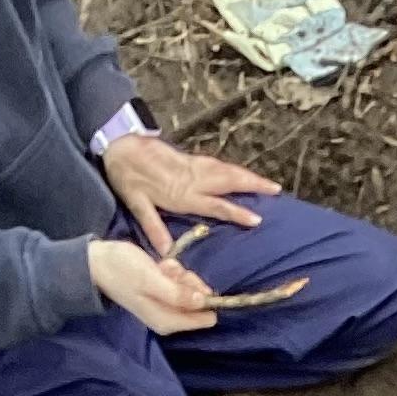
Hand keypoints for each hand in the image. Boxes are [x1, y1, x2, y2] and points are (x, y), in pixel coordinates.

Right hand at [88, 237, 218, 340]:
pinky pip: (180, 282)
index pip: (205, 319)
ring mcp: (167, 306)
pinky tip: (159, 265)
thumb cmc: (122, 271)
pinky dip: (174, 272)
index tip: (187, 281)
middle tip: (169, 270)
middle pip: (200, 302)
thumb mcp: (150, 279)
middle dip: (188, 282)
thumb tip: (204, 302)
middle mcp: (169, 318)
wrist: (97, 262)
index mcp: (167, 321)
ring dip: (180, 273)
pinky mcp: (163, 292)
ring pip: (191, 289)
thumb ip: (176, 294)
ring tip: (161, 266)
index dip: (204, 297)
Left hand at [103, 131, 279, 241]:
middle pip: (228, 181)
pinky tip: (242, 174)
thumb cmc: (127, 175)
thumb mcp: (136, 203)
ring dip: (248, 176)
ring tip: (268, 183)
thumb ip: (153, 226)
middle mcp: (191, 179)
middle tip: (276, 191)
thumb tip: (165, 251)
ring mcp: (192, 167)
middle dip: (253, 185)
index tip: (256, 219)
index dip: (236, 212)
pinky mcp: (190, 159)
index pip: (215, 205)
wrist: (120, 144)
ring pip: (226, 170)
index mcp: (181, 194)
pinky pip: (218, 164)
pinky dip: (234, 169)